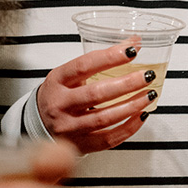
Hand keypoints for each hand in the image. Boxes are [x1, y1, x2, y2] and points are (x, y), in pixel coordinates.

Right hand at [36, 38, 154, 153]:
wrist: (38, 125)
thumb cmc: (58, 94)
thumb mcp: (69, 74)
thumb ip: (98, 60)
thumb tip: (134, 42)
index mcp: (58, 81)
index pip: (84, 66)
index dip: (109, 57)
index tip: (131, 50)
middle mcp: (61, 104)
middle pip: (96, 94)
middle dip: (126, 84)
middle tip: (147, 75)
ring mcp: (70, 128)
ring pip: (104, 118)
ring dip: (132, 105)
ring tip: (149, 94)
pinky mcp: (80, 145)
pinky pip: (109, 139)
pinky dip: (129, 128)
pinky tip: (141, 115)